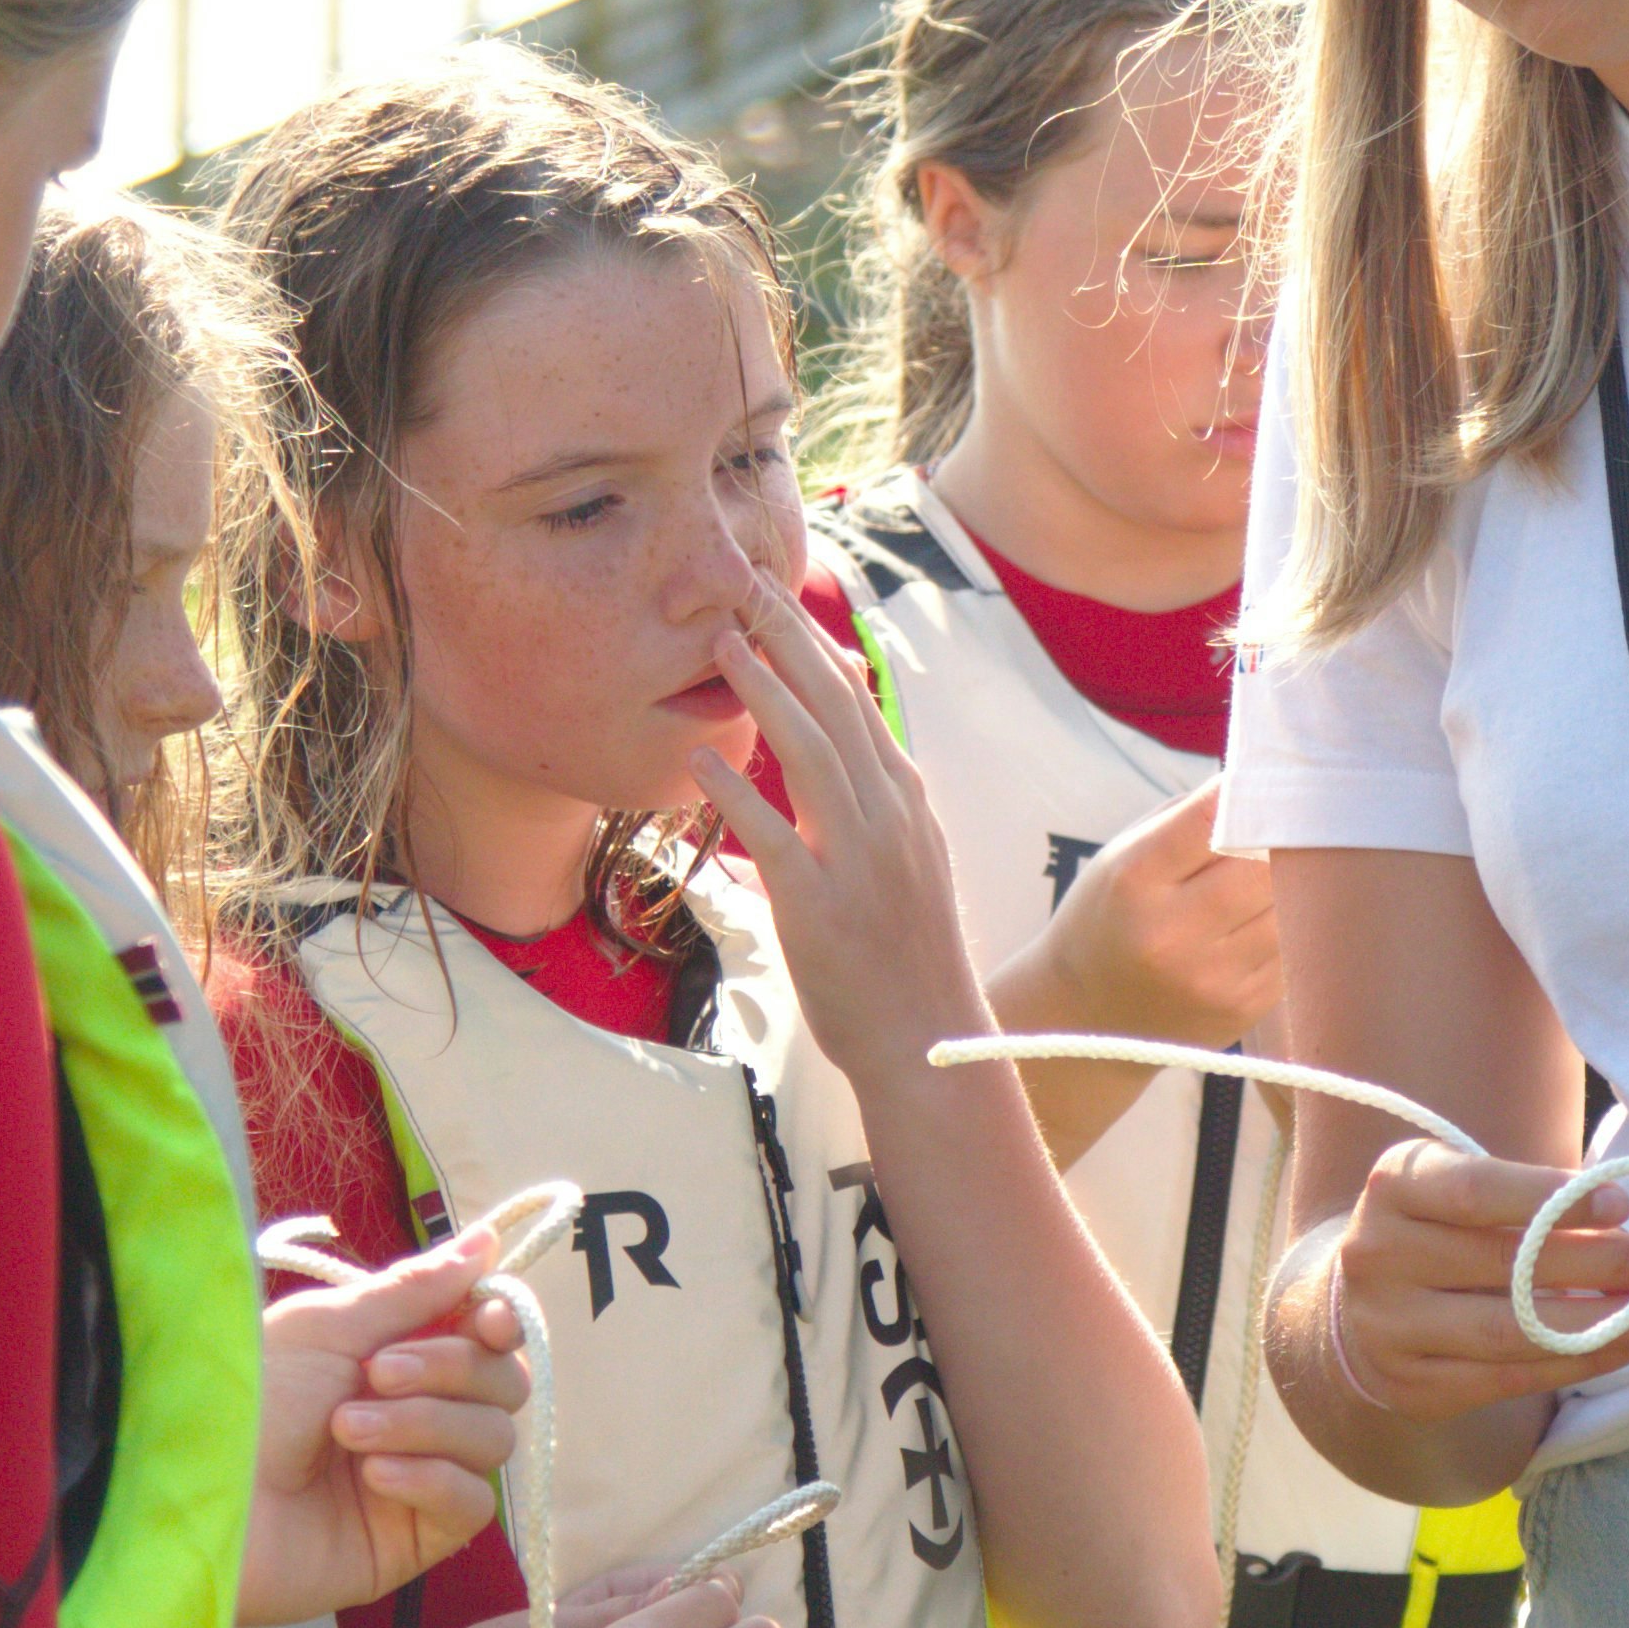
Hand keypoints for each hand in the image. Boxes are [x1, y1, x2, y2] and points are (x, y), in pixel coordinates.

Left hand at [240, 1230, 531, 1626]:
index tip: (486, 1319)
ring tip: (349, 1431)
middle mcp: (416, 1412)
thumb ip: (414, 1288)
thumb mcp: (327, 1326)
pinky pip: (473, 1503)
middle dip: (451, 1369)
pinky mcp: (416, 1539)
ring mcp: (420, 1477)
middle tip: (376, 1374)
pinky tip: (374, 1478)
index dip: (500, 1321)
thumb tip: (487, 1240)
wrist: (202, 1495)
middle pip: (504, 1382)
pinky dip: (431, 1479)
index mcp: (395, 1353)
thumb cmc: (250, 1398)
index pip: (489, 1334)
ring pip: (493, 1439)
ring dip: (426, 1423)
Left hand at [690, 574, 995, 1091]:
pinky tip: (699, 758)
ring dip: (764, 690)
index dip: (816, 645)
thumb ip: (869, 813)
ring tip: (720, 641)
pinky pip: (775, 834)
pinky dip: (737, 791)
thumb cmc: (907, 962)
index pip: (859, 704)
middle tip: (744, 583)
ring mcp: (860, 858)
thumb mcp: (905, 867)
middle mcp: (890, 816)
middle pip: (837, 706)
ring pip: (813, 751)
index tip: (780, 597)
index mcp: (907, 803)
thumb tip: (827, 770)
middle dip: (788, 638)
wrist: (929, 1044)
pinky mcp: (821, 905)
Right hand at [1016, 776, 1279, 1047]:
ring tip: (1293, 866)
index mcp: (1134, 880)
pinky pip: (1292, 951)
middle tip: (1299, 822)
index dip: (1250, 792)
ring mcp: (1210, 979)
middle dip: (1286, 840)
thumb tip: (1268, 783)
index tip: (1269, 777)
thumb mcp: (1124, 856)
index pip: (1213, 818)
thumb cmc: (1111, 917)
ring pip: (1291, 910)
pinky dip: (1293, 927)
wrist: (1085, 1019)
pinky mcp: (1242, 1010)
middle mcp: (1171, 933)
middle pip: (1264, 867)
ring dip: (1299, 884)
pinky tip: (1275, 916)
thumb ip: (1191, 817)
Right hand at [1304, 1138, 1628, 1431]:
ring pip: (1515, 1331)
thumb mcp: (1462, 1187)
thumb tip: (1626, 1222)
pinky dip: (1584, 1360)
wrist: (1361, 1308)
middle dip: (1613, 1266)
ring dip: (1611, 1324)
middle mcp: (1378, 1257)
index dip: (1551, 1199)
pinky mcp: (1415, 1388)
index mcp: (1393, 1189)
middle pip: (1508, 1266)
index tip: (1624, 1206)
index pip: (1475, 1192)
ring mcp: (1390, 1329)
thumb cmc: (1441, 1231)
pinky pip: (1515, 1379)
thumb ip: (1529, 1195)